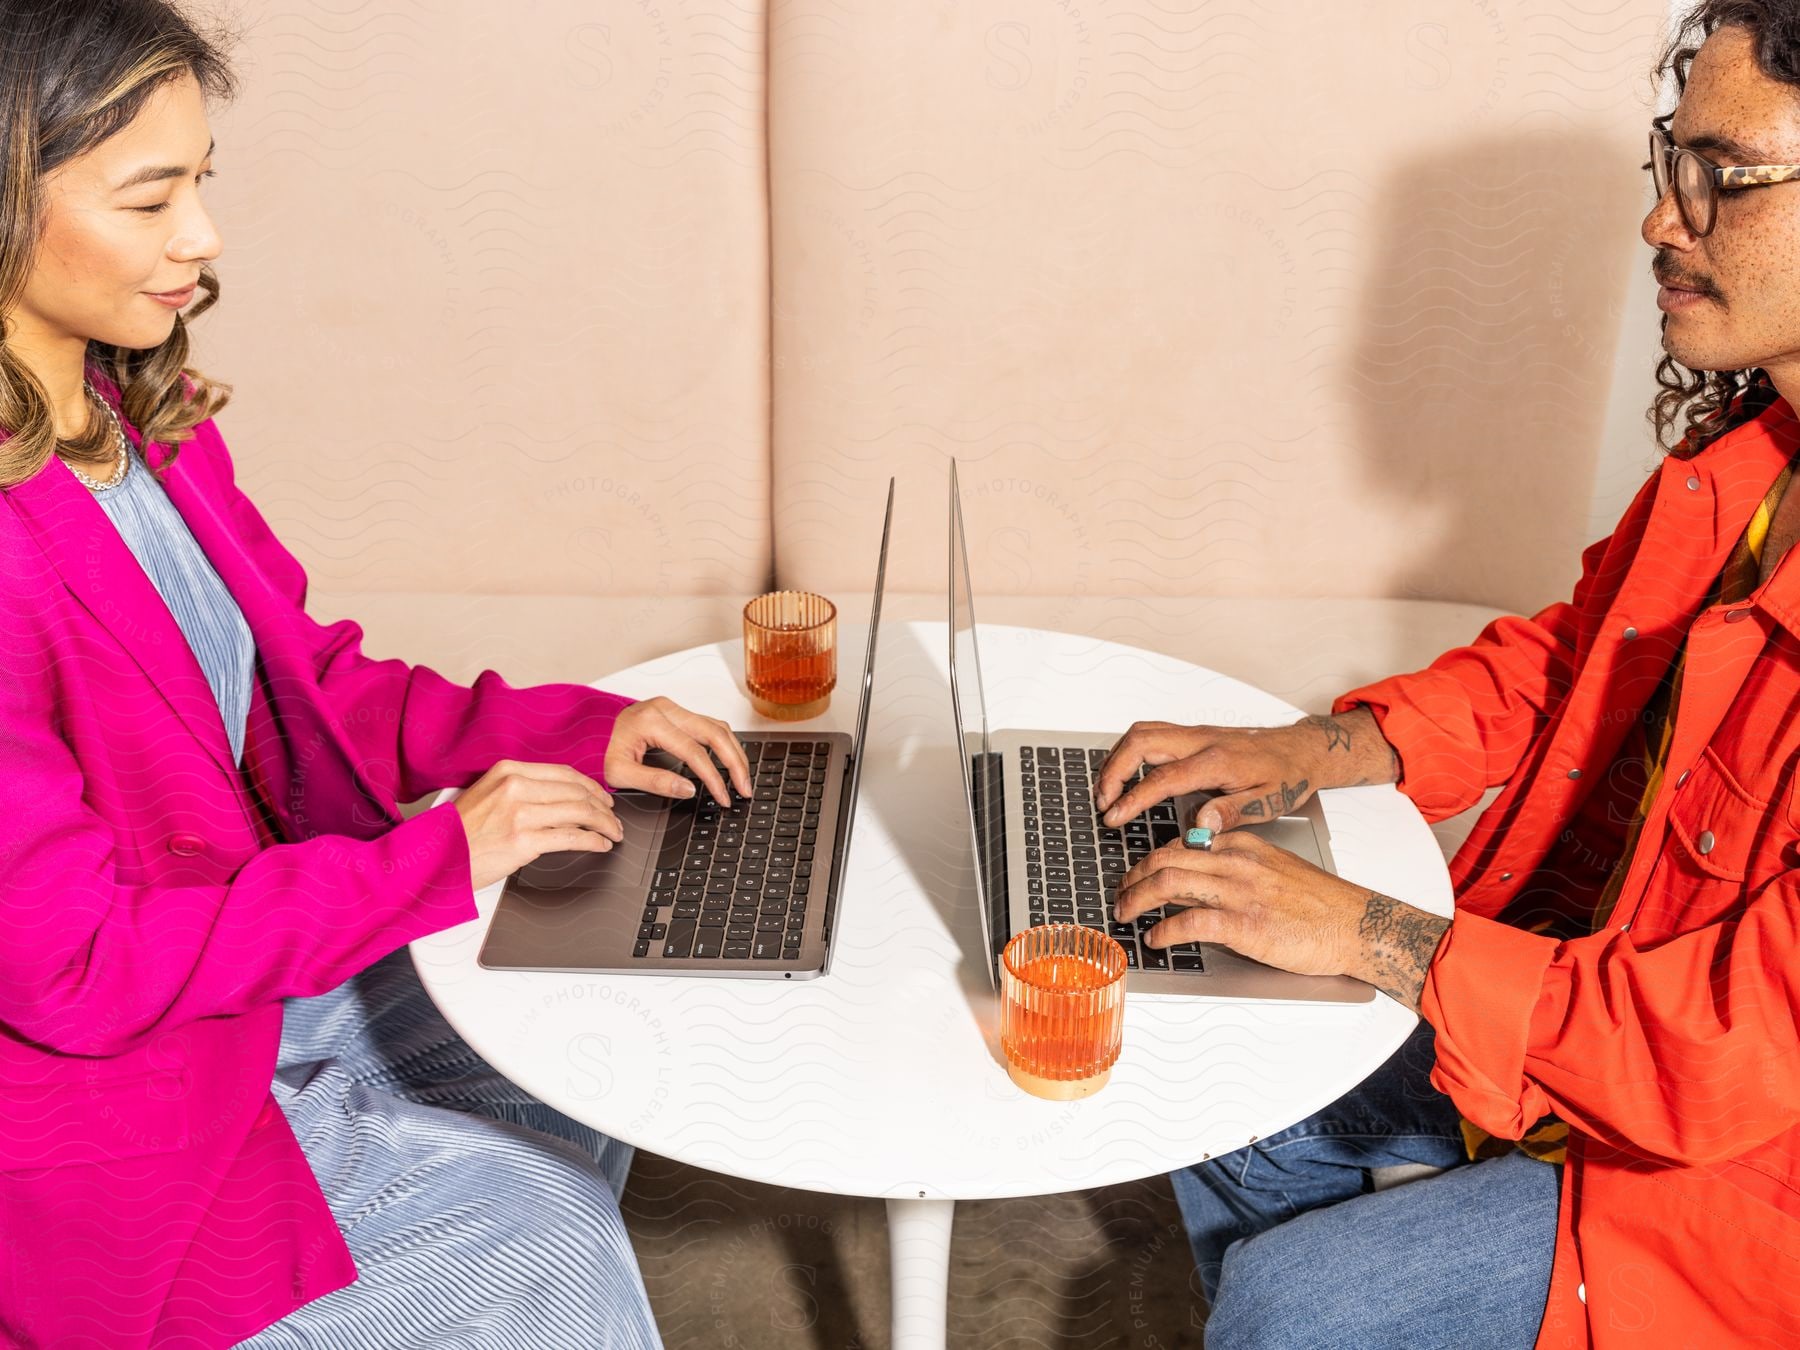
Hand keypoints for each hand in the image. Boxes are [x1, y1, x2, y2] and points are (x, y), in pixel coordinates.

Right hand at [453, 760, 623, 892]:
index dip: (591, 786)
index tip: (603, 797)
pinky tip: (600, 844)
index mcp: (508, 771)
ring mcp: (520, 813)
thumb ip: (523, 792)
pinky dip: (593, 841)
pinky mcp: (524, 840)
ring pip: (580, 812)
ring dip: (604, 824)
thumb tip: (564, 799)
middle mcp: (515, 787)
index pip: (564, 773)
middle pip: (577, 791)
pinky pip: (572, 837)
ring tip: (612, 832)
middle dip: (603, 807)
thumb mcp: (489, 796)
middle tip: (613, 818)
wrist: (437, 857)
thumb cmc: (460, 832)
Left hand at [604, 696, 751, 806]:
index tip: (723, 797)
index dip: (713, 777)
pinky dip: (725, 743)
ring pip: (718, 726)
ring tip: (742, 777)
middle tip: (744, 788)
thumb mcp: (620, 773)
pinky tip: (730, 760)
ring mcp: (673, 708)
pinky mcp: (677, 712)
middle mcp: (667, 709)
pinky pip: (710, 724)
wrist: (588, 730)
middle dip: (735, 763)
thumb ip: (656, 782)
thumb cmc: (600, 750)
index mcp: (652, 722)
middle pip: (716, 733)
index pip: (694, 752)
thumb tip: (690, 790)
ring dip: (734, 752)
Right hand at [1094, 709, 1397, 831]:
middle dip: (1113, 771)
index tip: (1114, 816)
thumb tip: (1199, 827)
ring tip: (1106, 789)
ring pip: (1142, 732)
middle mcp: (1202, 740)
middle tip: (1103, 802)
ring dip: (1117, 758)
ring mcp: (1195, 733)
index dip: (1133, 798)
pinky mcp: (1193, 734)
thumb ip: (1230, 813)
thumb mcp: (1268, 802)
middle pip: (1141, 741)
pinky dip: (1130, 751)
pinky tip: (1125, 772)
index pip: (1163, 777)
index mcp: (1218, 760)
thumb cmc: (1287, 775)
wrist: (1302, 749)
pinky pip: (1151, 732)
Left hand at [1113, 830, 1448, 1010]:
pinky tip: (1156, 938)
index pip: (1182, 843)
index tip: (1137, 874)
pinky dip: (1165, 930)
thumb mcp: (1274, 869)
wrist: (1356, 924)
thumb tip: (1197, 882)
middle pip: (1166, 858)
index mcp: (1244, 844)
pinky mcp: (1246, 925)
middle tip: (1121, 894)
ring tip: (1126, 914)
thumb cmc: (1320, 904)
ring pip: (1169, 883)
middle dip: (1133, 877)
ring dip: (1138, 899)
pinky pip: (1190, 922)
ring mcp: (1241, 892)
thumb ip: (1237, 868)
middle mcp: (1238, 862)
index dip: (1151, 859)